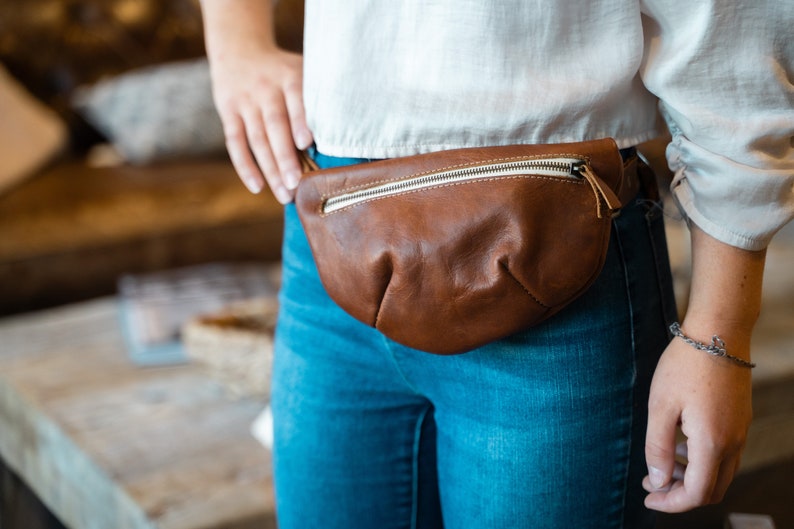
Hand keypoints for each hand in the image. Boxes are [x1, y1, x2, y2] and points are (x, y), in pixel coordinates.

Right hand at [208, 44, 312, 201]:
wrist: (240, 50)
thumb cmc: (283, 71)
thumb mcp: (302, 70)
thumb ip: (318, 96)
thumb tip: (346, 131)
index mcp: (290, 76)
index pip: (295, 99)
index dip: (300, 121)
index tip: (307, 144)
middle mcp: (265, 88)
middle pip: (274, 126)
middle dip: (285, 157)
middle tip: (296, 184)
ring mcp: (245, 101)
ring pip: (256, 139)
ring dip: (270, 169)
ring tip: (284, 194)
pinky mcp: (228, 112)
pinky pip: (235, 143)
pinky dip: (245, 166)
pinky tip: (257, 187)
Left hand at [643, 332, 752, 511]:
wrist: (718, 332)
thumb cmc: (685, 365)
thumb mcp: (661, 406)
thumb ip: (659, 448)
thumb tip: (658, 482)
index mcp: (713, 442)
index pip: (697, 494)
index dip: (671, 503)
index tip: (648, 497)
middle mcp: (733, 442)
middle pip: (712, 490)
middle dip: (681, 494)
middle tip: (651, 483)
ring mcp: (740, 431)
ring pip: (719, 473)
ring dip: (691, 477)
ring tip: (661, 463)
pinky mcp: (739, 420)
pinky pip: (724, 454)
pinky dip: (702, 460)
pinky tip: (679, 443)